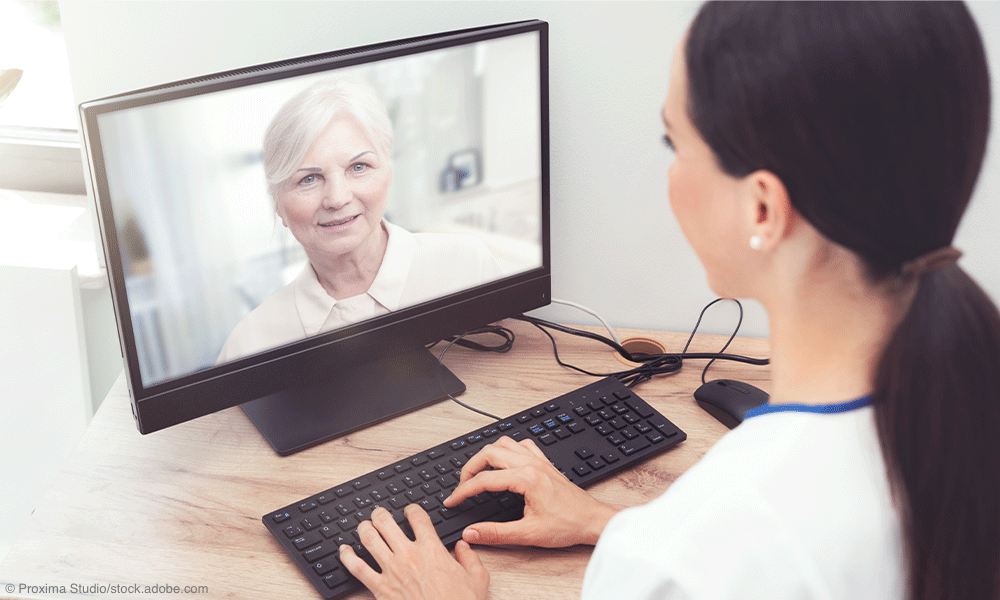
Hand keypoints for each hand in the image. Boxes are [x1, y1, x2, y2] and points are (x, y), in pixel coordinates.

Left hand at [339, 505, 488, 599]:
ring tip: (364, 525)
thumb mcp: (477, 578)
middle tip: (379, 513)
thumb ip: (470, 557)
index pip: (417, 517)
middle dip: (380, 514)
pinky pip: (357, 568)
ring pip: (369, 539)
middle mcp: (408, 555)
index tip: (410, 511)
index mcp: (431, 549)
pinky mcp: (380, 588)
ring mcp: (391, 571)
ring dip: (364, 528)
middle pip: (386, 522)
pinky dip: (347, 556)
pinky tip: (344, 550)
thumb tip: (464, 546)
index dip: (412, 509)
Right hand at [444, 436, 621, 547]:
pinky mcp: (545, 463)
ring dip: (487, 455)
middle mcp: (532, 464)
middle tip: (462, 486)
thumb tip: (472, 533)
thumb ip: (496, 534)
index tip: (453, 501)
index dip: (463, 491)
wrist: (592, 520)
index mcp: (526, 479)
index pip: (484, 480)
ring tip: (478, 472)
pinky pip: (522, 445)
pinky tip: (504, 462)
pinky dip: (507, 450)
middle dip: (470, 468)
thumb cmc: (568, 525)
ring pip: (504, 443)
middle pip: (489, 452)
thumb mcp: (529, 534)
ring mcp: (539, 461)